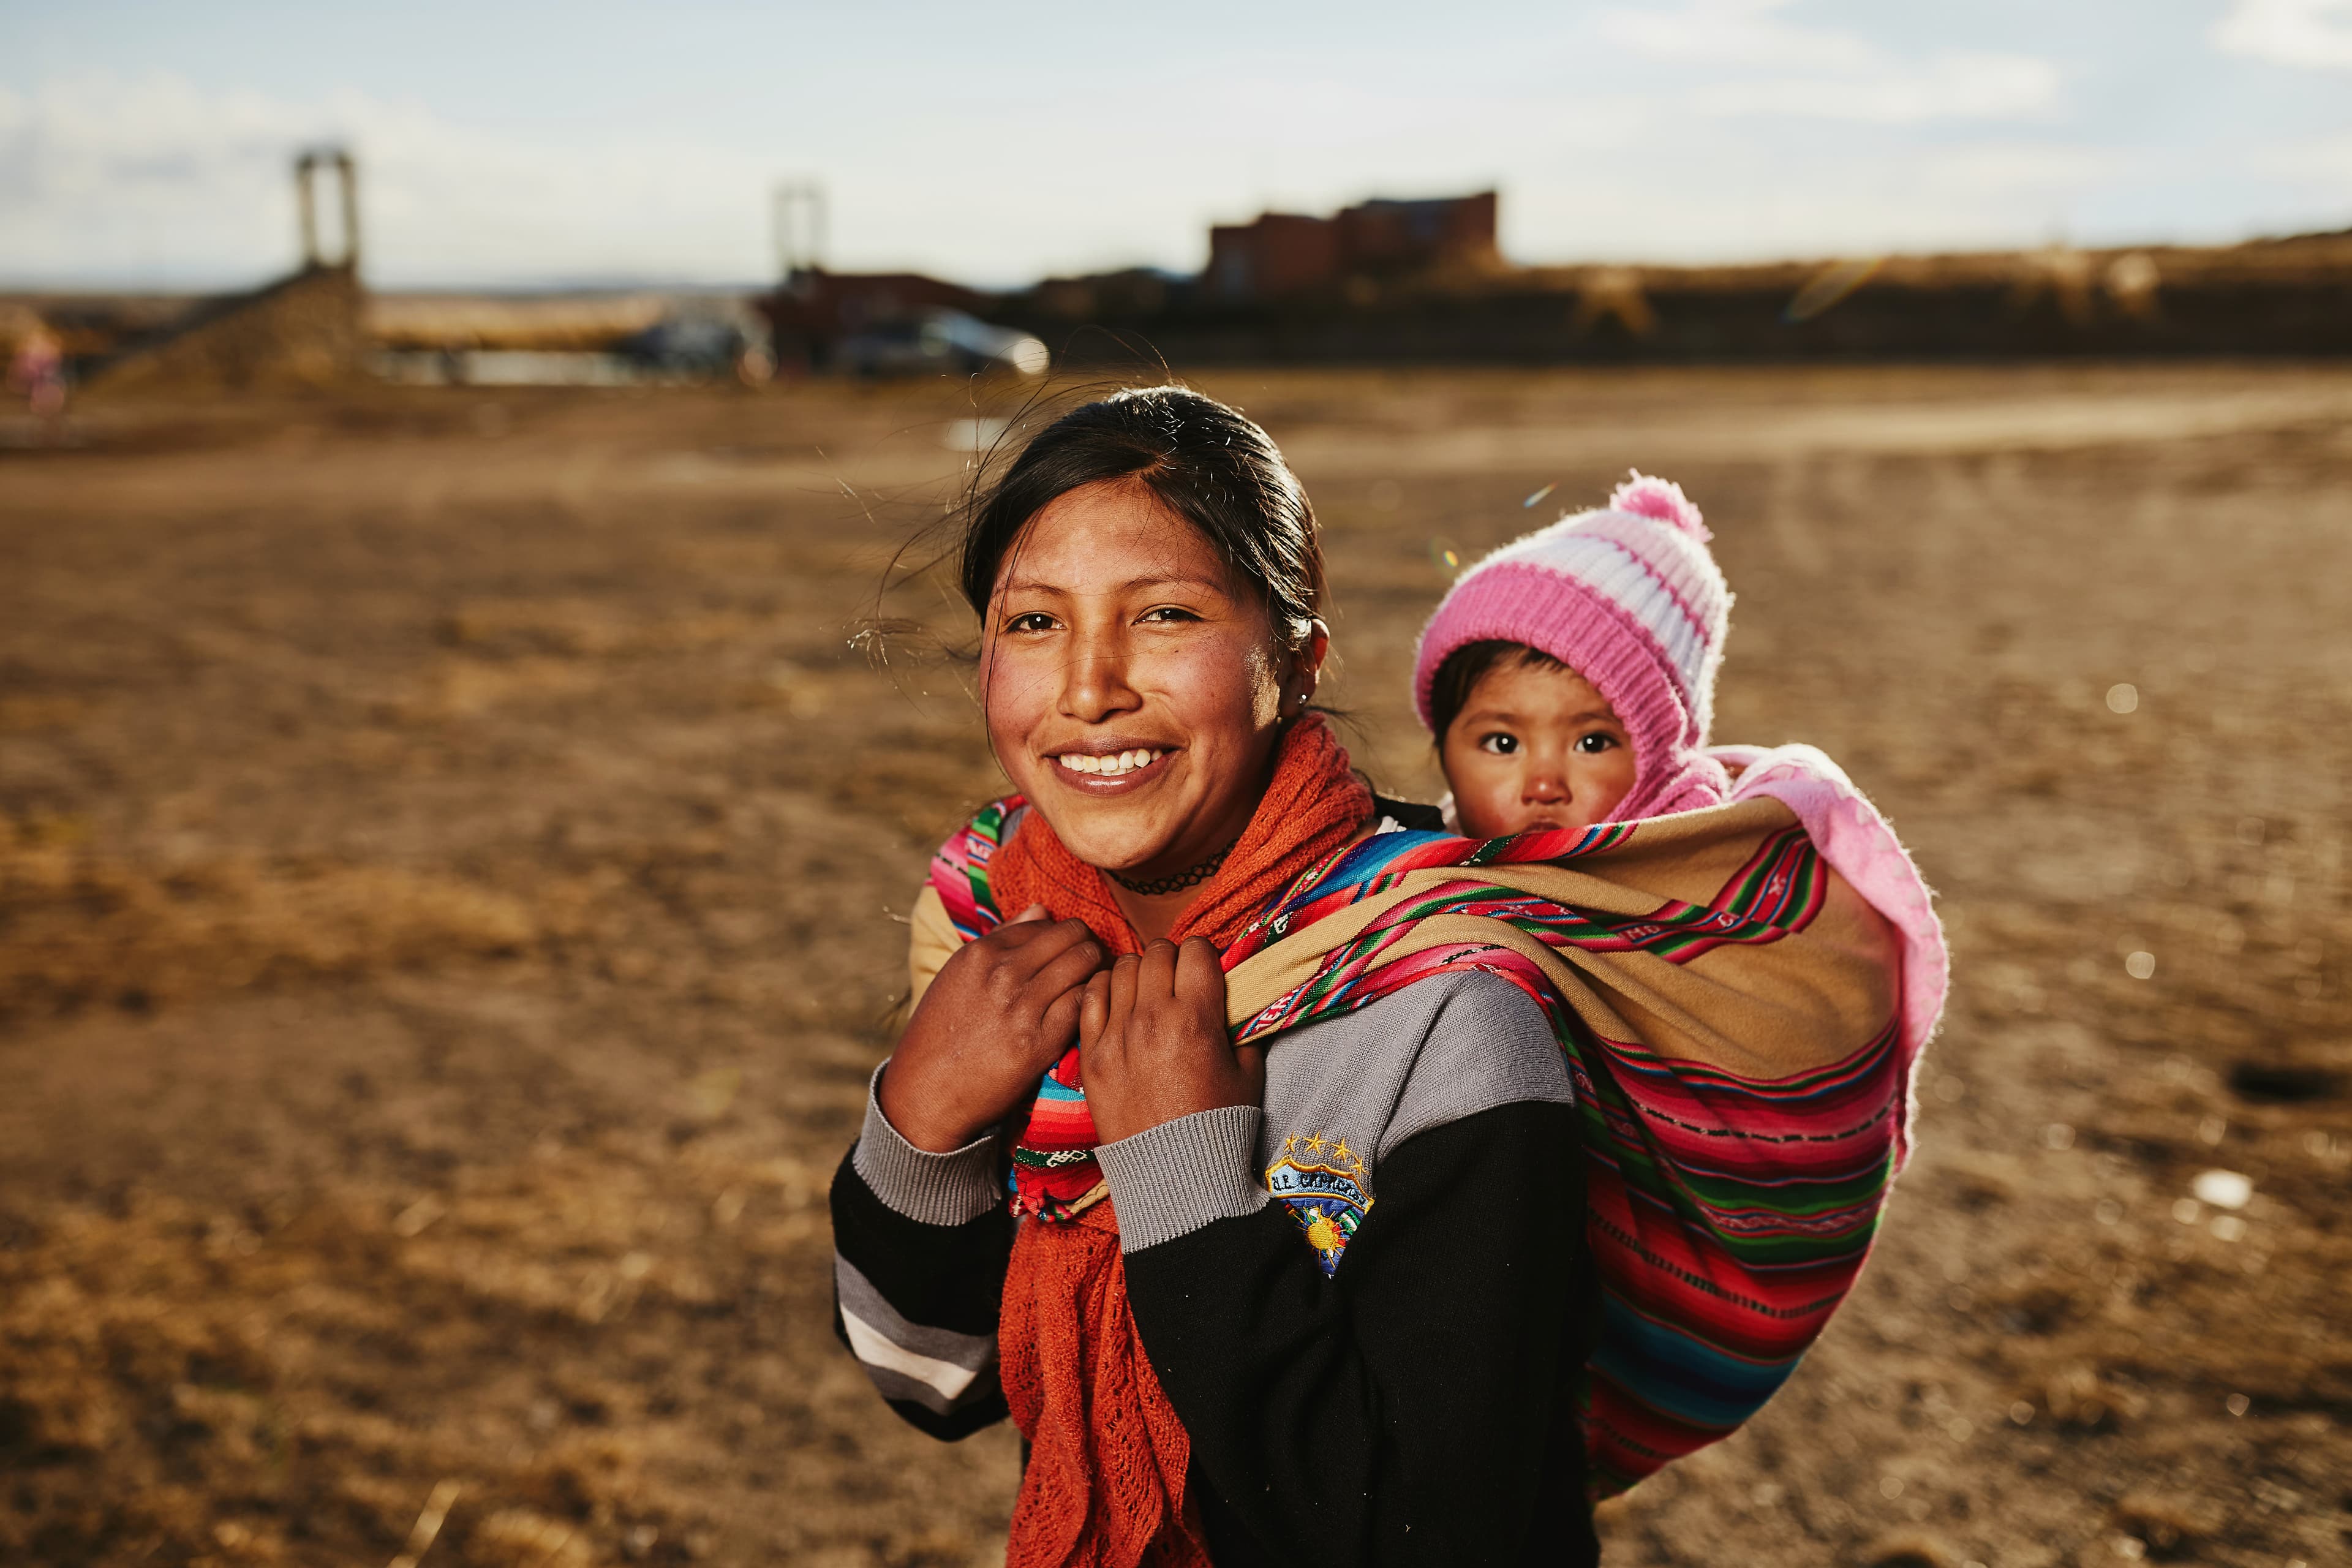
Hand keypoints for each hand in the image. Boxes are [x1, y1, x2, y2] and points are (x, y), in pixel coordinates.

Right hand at [881, 904, 1104, 1152]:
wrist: (926, 1093)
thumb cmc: (941, 1035)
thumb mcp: (958, 977)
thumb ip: (1002, 940)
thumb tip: (1041, 909)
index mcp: (980, 953)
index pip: (1043, 924)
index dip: (1062, 936)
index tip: (1069, 951)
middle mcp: (1002, 973)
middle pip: (1071, 936)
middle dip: (1087, 945)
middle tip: (1092, 964)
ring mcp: (1022, 1007)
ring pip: (1084, 964)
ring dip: (1096, 970)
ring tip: (1095, 984)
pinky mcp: (1039, 1041)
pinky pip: (1084, 1003)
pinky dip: (1093, 1001)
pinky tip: (1089, 1011)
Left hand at [1079, 937, 1264, 1144]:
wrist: (1175, 1174)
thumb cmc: (1218, 1124)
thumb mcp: (1247, 1072)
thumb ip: (1240, 1028)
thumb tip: (1234, 1001)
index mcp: (1196, 1018)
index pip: (1197, 950)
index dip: (1205, 956)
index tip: (1205, 972)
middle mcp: (1153, 1017)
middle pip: (1158, 951)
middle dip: (1172, 959)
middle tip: (1177, 982)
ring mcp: (1117, 1034)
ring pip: (1121, 967)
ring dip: (1138, 973)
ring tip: (1146, 993)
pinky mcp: (1090, 1054)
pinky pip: (1089, 997)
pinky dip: (1104, 990)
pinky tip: (1117, 1004)